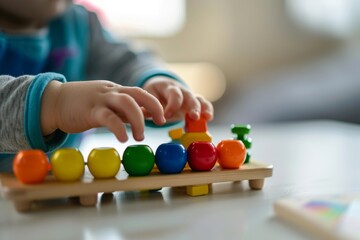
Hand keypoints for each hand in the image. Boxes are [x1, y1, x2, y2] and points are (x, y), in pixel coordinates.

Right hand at [41, 80, 165, 141]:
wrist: (54, 101)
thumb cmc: (82, 105)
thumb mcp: (106, 103)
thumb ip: (124, 109)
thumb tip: (146, 115)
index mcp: (116, 90)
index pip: (140, 92)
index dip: (154, 104)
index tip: (162, 118)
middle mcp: (111, 92)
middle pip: (138, 93)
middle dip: (154, 106)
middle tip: (161, 122)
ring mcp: (101, 99)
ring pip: (126, 102)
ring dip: (138, 119)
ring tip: (141, 136)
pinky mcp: (90, 111)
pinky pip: (108, 117)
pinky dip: (119, 128)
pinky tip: (124, 139)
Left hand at [142, 76, 213, 121]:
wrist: (160, 86)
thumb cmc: (153, 94)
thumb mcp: (148, 96)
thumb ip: (148, 105)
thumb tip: (143, 114)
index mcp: (167, 87)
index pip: (173, 93)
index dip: (172, 105)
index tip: (167, 116)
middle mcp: (180, 90)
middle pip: (189, 95)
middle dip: (192, 106)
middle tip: (193, 117)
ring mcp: (188, 96)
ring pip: (198, 99)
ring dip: (203, 108)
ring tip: (207, 117)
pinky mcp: (194, 102)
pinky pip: (204, 103)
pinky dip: (207, 109)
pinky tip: (209, 118)